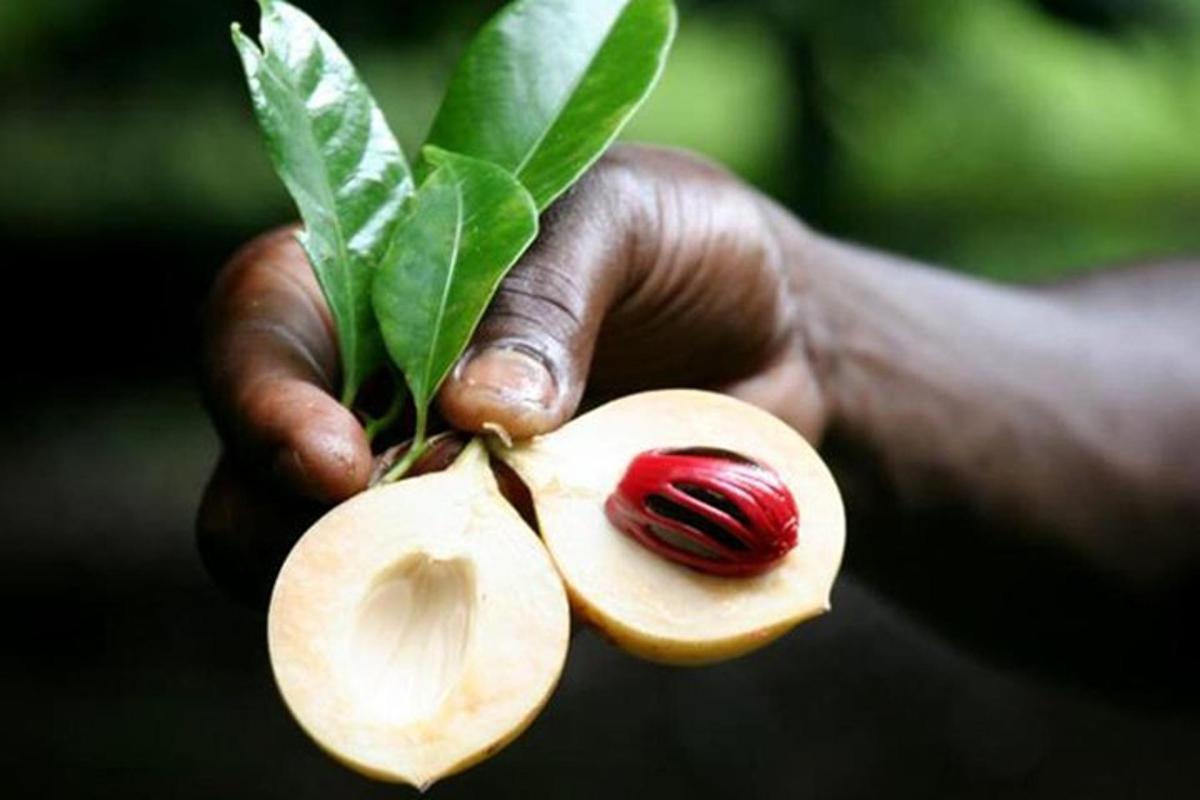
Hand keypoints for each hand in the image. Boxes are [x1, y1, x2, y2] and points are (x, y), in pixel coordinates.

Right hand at [197, 144, 827, 603]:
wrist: (787, 333)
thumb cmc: (688, 243)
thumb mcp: (625, 221)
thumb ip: (546, 294)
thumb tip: (477, 410)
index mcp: (383, 276)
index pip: (263, 324)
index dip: (263, 395)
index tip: (337, 462)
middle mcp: (389, 390)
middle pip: (265, 476)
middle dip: (299, 524)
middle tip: (406, 533)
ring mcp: (447, 484)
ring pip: (351, 564)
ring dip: (405, 580)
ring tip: (511, 555)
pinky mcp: (519, 553)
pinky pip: (479, 606)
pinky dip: (505, 616)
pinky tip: (568, 586)